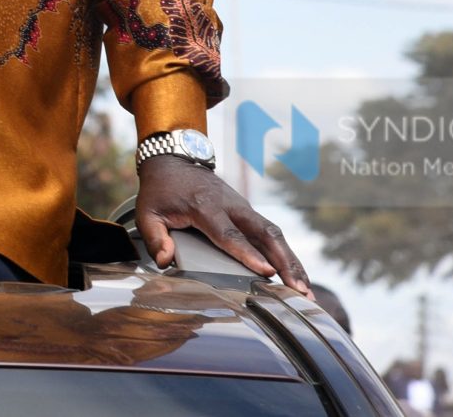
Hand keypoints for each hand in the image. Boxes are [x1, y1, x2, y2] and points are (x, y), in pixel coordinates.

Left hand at [135, 155, 311, 294]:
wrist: (174, 160)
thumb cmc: (161, 191)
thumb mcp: (147, 212)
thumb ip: (155, 237)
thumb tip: (165, 261)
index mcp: (205, 207)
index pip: (229, 234)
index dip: (248, 254)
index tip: (266, 272)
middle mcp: (231, 206)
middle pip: (264, 233)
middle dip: (284, 262)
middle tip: (298, 290)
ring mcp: (243, 208)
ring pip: (273, 233)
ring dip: (291, 262)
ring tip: (305, 292)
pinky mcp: (248, 213)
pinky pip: (271, 233)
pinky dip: (286, 255)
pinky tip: (296, 276)